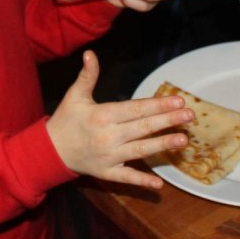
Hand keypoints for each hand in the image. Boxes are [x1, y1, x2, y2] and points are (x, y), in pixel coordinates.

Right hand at [46, 51, 193, 188]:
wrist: (49, 150)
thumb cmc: (66, 119)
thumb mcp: (75, 95)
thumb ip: (87, 76)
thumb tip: (91, 54)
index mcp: (102, 115)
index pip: (136, 108)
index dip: (158, 104)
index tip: (178, 100)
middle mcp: (108, 136)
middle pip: (143, 127)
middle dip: (168, 120)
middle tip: (190, 116)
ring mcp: (109, 156)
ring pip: (140, 150)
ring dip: (162, 145)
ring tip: (183, 140)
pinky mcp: (107, 173)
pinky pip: (126, 178)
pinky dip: (142, 181)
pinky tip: (159, 185)